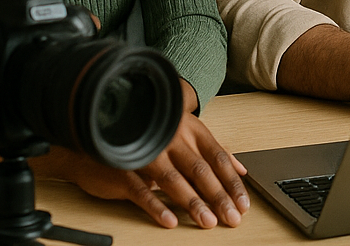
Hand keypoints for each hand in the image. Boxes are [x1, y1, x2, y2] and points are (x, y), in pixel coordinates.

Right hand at [42, 113, 248, 228]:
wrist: (106, 127)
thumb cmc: (153, 135)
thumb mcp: (186, 136)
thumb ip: (212, 153)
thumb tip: (240, 169)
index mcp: (191, 131)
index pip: (218, 158)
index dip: (231, 182)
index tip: (243, 204)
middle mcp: (173, 139)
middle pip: (201, 170)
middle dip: (219, 196)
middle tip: (232, 217)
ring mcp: (150, 153)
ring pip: (175, 180)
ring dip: (194, 203)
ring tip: (208, 221)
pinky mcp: (126, 167)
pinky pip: (144, 189)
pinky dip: (158, 205)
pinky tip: (171, 220)